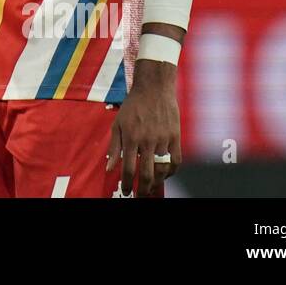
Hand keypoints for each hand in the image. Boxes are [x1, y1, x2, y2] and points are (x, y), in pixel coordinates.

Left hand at [107, 59, 181, 195]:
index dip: (127, 184)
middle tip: (140, 196)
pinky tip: (165, 175)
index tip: (126, 191)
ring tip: (152, 189)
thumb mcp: (117, 124)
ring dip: (157, 184)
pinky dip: (171, 172)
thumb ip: (114, 148)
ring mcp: (163, 139)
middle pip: (147, 174)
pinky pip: (176, 161)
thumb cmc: (133, 106)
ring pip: (163, 170)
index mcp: (131, 138)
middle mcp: (147, 141)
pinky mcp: (176, 137)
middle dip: (143, 190)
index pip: (128, 168)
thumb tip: (109, 168)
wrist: (154, 88)